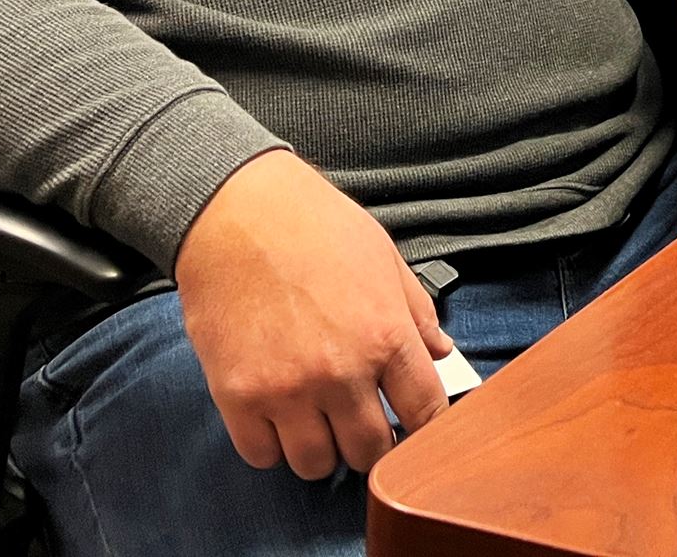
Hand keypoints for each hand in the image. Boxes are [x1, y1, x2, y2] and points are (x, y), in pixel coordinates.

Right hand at [173, 149, 455, 478]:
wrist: (235, 211)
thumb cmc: (313, 225)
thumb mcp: (383, 256)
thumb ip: (415, 311)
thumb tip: (441, 353)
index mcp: (385, 335)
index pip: (426, 413)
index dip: (424, 426)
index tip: (413, 424)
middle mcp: (340, 372)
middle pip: (371, 453)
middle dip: (372, 443)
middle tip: (359, 420)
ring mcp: (287, 390)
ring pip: (316, 465)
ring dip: (320, 448)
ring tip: (315, 417)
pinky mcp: (238, 396)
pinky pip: (262, 455)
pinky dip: (271, 445)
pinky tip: (275, 415)